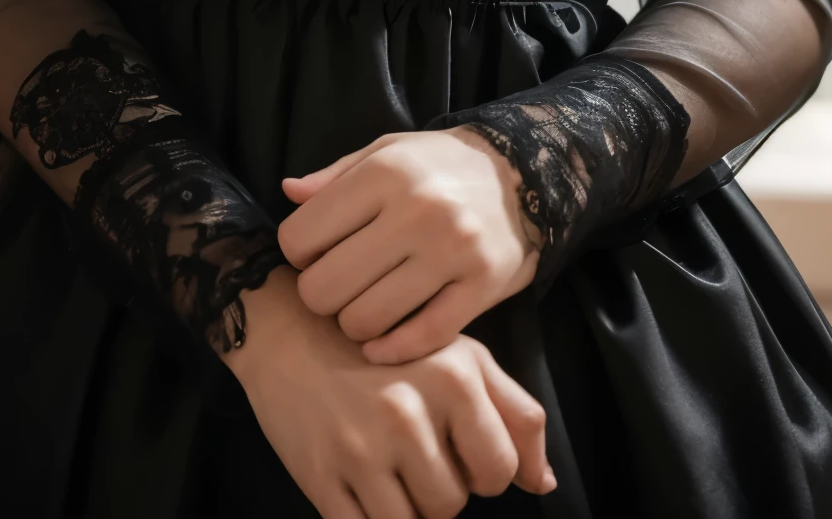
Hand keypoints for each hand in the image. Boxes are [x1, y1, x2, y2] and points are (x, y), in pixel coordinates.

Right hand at [225, 268, 554, 517]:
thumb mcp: (457, 357)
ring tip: (387, 470)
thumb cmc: (383, 346)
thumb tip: (542, 482)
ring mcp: (361, 447)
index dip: (481, 471)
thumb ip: (512, 412)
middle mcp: (408, 411)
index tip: (455, 450)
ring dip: (404, 510)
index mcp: (451, 378)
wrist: (289, 330)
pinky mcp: (321, 476)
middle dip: (437, 490)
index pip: (498, 470)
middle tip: (411, 454)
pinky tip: (361, 488)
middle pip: (452, 504)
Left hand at [278, 128, 536, 363]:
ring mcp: (451, 252)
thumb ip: (334, 176)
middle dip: (320, 296)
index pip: (301, 237)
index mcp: (384, 172)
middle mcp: (416, 210)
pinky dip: (392, 350)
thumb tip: (287, 192)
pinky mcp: (480, 289)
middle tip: (337, 288)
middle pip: (327, 287)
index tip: (315, 254)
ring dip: (354, 325)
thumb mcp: (385, 151)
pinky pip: (419, 339)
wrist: (523, 177)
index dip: (298, 254)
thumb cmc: (439, 165)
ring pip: (366, 320)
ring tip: (363, 308)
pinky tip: (383, 342)